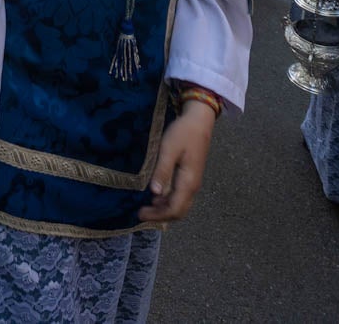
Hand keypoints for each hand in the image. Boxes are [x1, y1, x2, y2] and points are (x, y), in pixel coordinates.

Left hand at [138, 101, 215, 222]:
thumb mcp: (168, 150)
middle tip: (141, 213)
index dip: (157, 215)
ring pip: (180, 205)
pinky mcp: (191, 177)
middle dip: (160, 216)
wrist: (199, 121)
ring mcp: (193, 182)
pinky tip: (157, 195)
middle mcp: (193, 187)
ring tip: (146, 206)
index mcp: (188, 182)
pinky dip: (169, 201)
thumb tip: (154, 192)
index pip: (174, 209)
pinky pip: (181, 197)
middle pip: (179, 211)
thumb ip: (162, 171)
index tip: (139, 214)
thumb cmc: (183, 133)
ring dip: (164, 209)